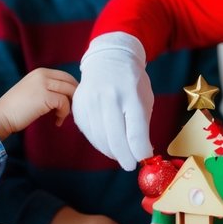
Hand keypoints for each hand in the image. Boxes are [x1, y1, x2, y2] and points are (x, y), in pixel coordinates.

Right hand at [0, 68, 76, 139]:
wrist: (1, 116)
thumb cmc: (16, 108)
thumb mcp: (33, 90)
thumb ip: (48, 88)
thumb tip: (69, 94)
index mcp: (40, 72)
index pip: (65, 76)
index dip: (72, 89)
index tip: (71, 102)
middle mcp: (42, 75)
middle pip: (70, 83)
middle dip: (74, 97)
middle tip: (70, 110)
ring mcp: (43, 84)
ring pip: (69, 92)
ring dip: (69, 107)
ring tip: (60, 117)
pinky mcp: (44, 97)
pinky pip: (64, 103)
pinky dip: (63, 114)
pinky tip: (56, 121)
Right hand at [72, 32, 154, 169]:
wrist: (108, 59)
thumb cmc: (132, 81)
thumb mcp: (144, 98)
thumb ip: (142, 124)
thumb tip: (141, 151)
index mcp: (131, 95)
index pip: (135, 132)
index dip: (139, 151)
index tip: (143, 159)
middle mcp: (109, 98)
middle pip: (115, 139)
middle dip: (124, 157)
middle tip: (129, 165)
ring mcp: (90, 101)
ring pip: (99, 138)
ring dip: (111, 151)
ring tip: (120, 155)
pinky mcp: (78, 105)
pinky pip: (88, 132)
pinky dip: (98, 142)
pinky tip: (107, 144)